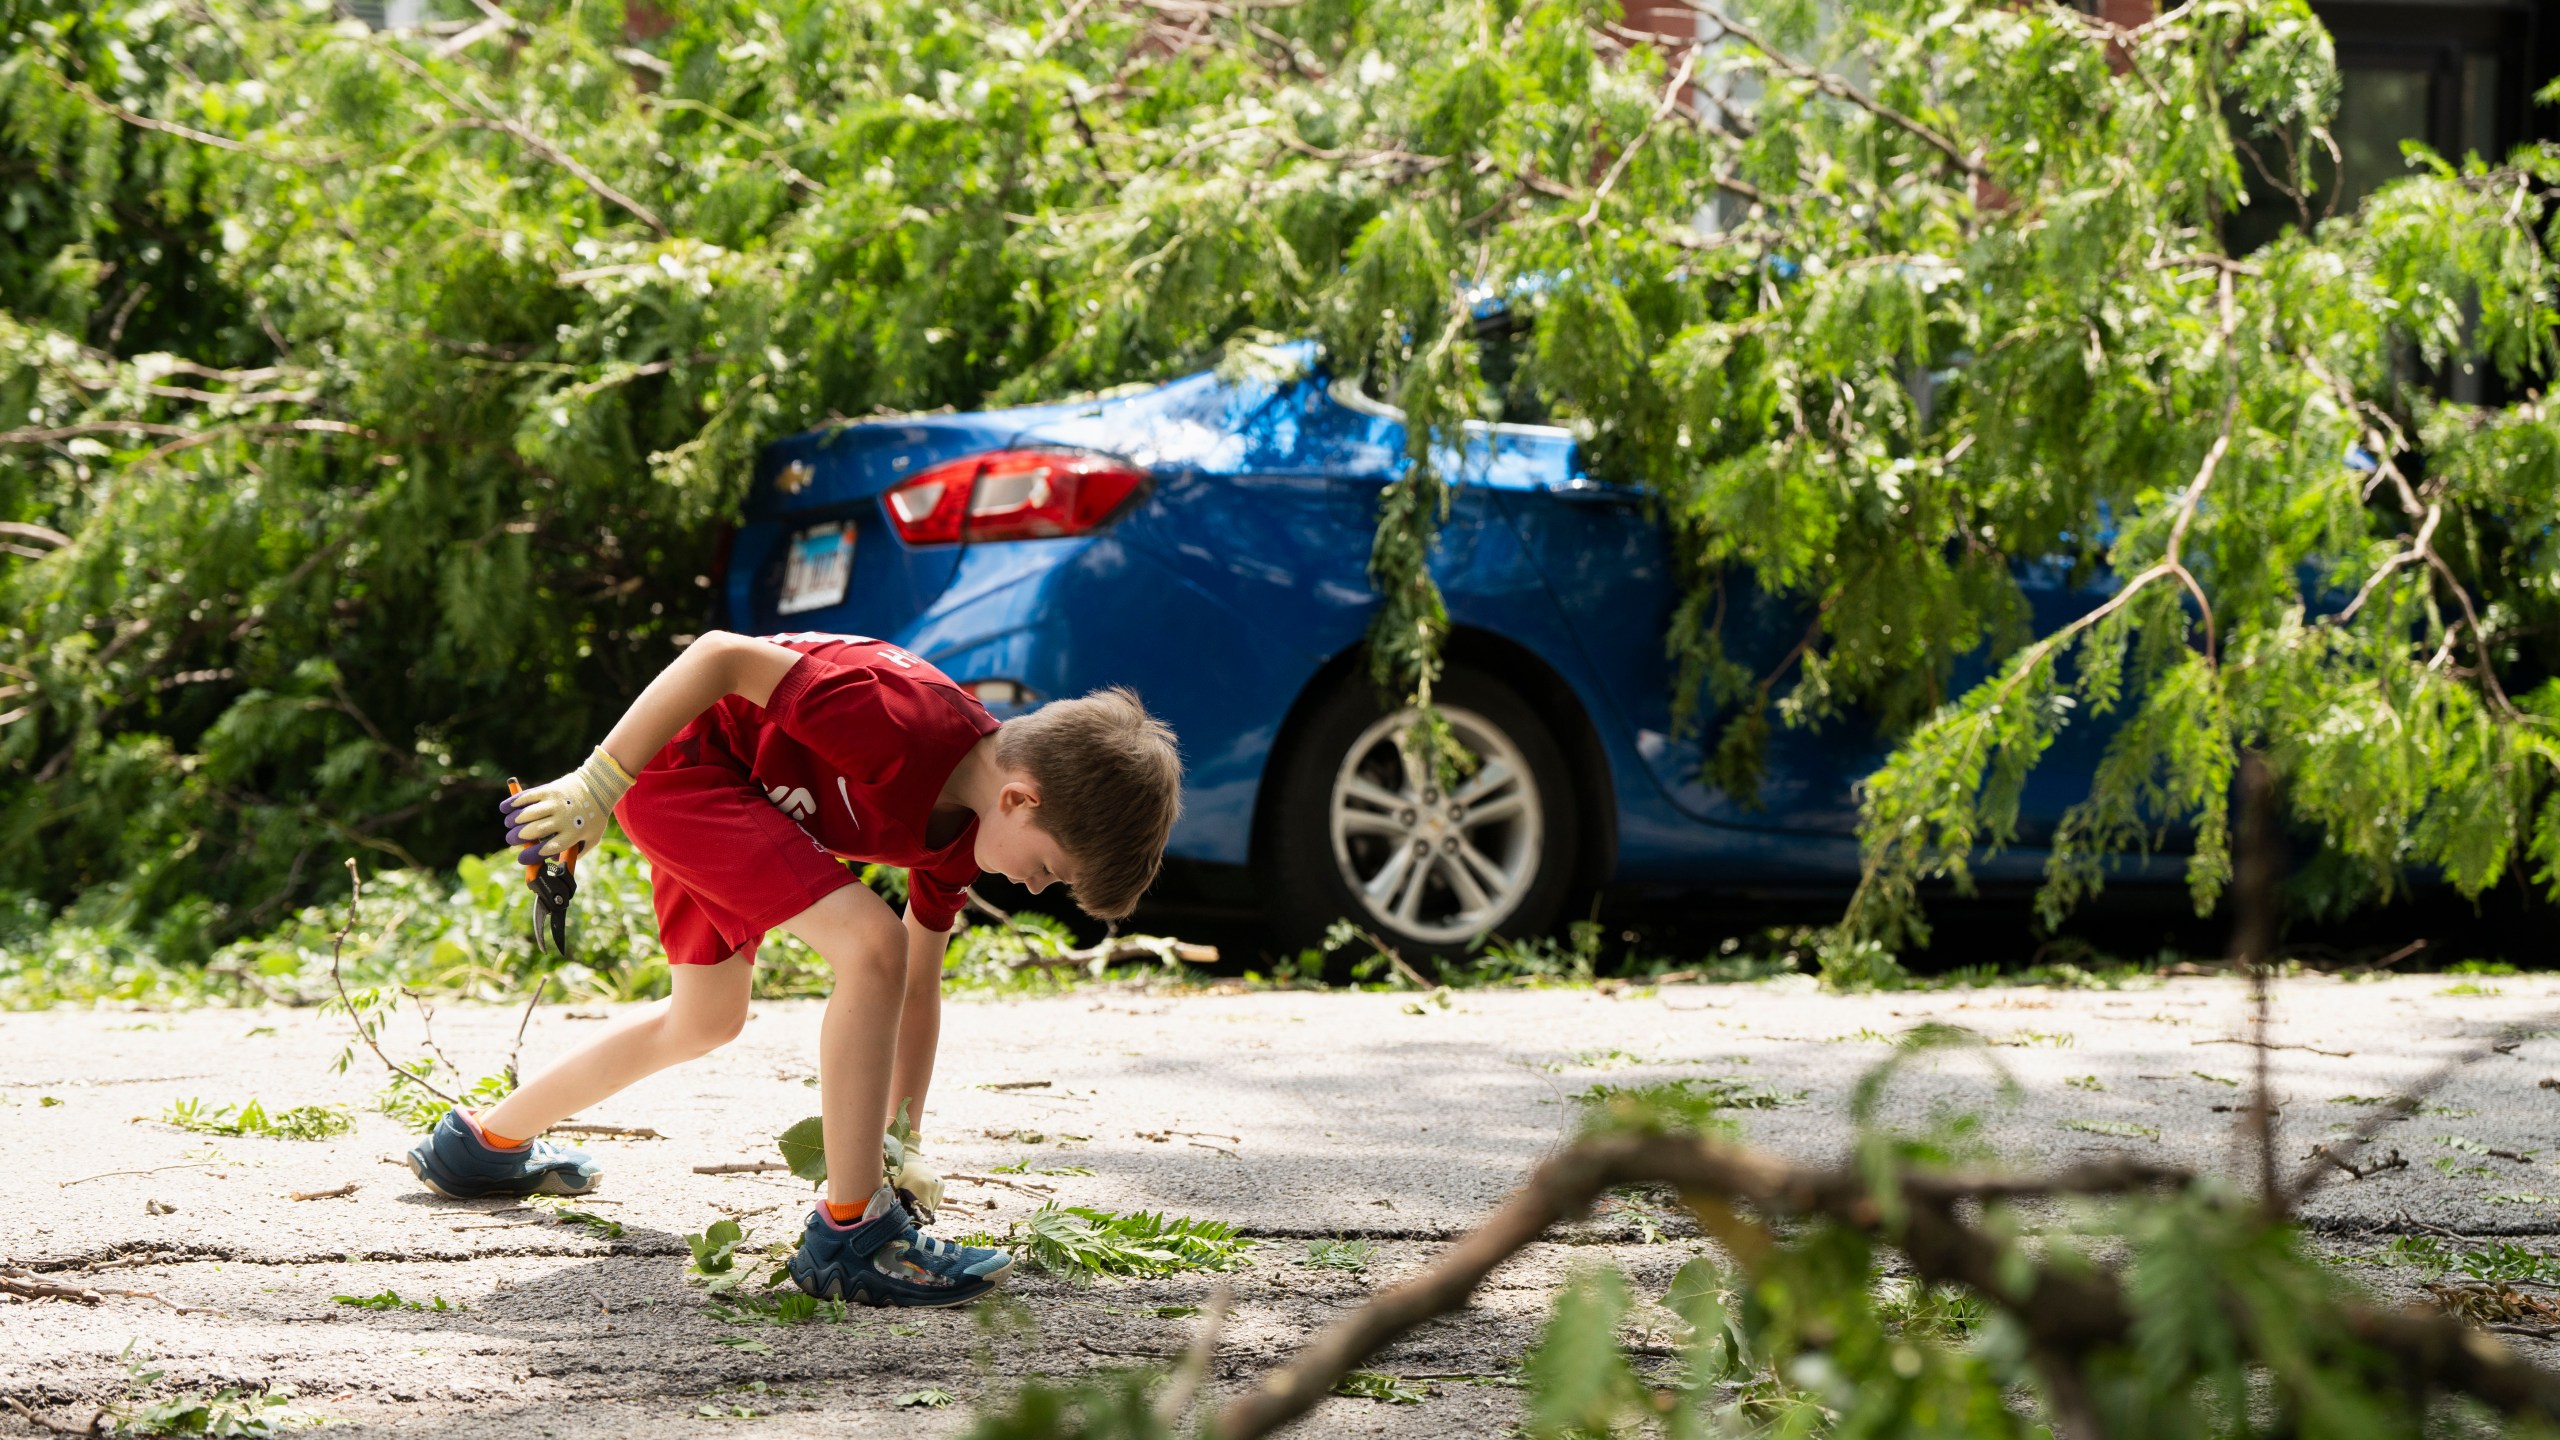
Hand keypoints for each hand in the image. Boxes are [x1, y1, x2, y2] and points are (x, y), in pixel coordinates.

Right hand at [501, 746, 635, 863]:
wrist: (598, 787)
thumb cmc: (594, 816)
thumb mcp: (592, 837)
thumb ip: (577, 852)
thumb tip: (555, 862)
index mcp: (574, 833)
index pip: (550, 848)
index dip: (533, 855)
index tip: (522, 859)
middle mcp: (563, 818)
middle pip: (535, 831)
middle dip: (518, 837)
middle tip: (511, 840)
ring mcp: (555, 803)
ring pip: (528, 814)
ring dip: (514, 821)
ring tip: (508, 824)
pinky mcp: (549, 790)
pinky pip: (528, 797)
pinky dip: (514, 802)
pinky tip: (505, 808)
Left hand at [893, 1140, 943, 1221]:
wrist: (909, 1159)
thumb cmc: (897, 1174)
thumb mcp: (892, 1186)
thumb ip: (892, 1201)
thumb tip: (890, 1216)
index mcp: (922, 1187)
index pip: (924, 1212)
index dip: (917, 1217)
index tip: (909, 1216)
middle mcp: (934, 1186)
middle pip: (929, 1210)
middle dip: (920, 1211)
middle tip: (909, 1206)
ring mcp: (939, 1185)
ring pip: (934, 1206)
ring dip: (925, 1206)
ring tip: (915, 1198)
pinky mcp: (942, 1184)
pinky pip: (936, 1200)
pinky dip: (929, 1201)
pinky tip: (921, 1194)